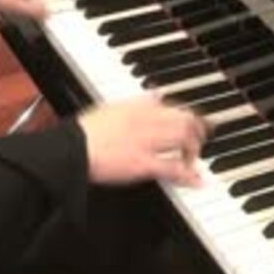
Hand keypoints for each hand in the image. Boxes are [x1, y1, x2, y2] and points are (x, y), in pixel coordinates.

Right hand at [77, 95, 210, 186]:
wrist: (72, 149)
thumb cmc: (86, 132)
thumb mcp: (112, 106)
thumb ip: (138, 100)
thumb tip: (156, 93)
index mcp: (139, 106)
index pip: (174, 106)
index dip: (188, 115)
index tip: (194, 122)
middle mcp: (147, 121)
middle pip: (185, 122)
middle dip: (198, 132)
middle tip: (201, 141)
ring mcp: (147, 143)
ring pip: (184, 142)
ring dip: (194, 152)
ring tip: (195, 160)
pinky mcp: (144, 164)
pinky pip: (174, 168)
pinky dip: (189, 176)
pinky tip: (196, 181)